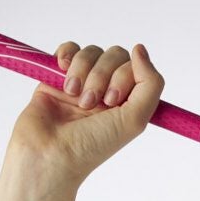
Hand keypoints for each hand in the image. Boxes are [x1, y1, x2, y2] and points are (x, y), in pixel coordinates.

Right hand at [7, 39, 164, 187]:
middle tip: (90, 103)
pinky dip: (67, 55)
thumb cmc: (92, 144)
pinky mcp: (58, 77)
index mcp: (128, 102)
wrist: (49, 152)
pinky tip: (62, 71)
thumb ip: (150, 85)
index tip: (112, 101)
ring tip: (74, 96)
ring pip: (92, 52)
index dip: (125, 76)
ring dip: (83, 71)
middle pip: (115, 55)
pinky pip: (69, 49)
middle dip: (103, 75)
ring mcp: (84, 82)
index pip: (136, 67)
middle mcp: (108, 90)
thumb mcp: (135, 120)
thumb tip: (141, 48)